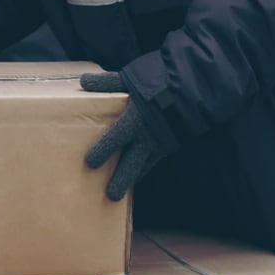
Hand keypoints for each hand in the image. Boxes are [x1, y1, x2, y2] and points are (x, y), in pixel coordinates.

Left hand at [81, 72, 163, 200]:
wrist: (192, 87)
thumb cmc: (157, 81)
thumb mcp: (130, 78)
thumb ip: (107, 83)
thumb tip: (83, 82)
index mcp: (134, 119)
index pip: (115, 138)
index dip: (103, 150)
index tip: (90, 162)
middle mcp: (147, 135)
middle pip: (132, 162)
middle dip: (121, 179)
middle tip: (110, 195)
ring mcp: (159, 143)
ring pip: (143, 166)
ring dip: (131, 179)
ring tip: (118, 195)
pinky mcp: (167, 145)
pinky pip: (152, 162)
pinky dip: (142, 170)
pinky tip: (135, 177)